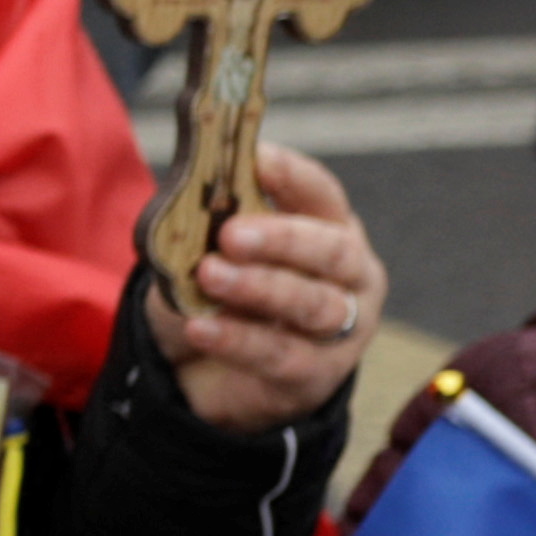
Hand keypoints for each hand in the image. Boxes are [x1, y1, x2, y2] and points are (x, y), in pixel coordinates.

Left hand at [156, 142, 383, 432]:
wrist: (202, 372)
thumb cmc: (215, 295)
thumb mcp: (202, 254)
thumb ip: (203, 229)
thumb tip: (185, 201)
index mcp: (328, 229)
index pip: (321, 195)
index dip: (292, 177)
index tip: (256, 159)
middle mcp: (349, 276)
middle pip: (331, 250)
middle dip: (282, 238)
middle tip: (232, 233)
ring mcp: (343, 329)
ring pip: (312, 305)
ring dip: (259, 287)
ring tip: (210, 275)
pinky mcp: (316, 376)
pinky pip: (281, 356)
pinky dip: (238, 340)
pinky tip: (200, 327)